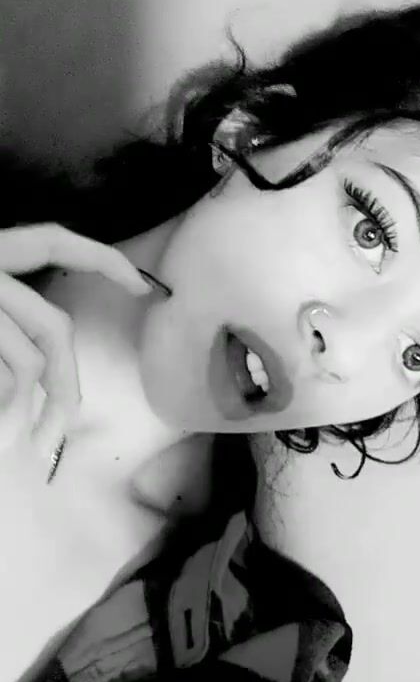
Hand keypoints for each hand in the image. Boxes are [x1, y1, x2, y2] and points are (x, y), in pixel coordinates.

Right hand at [0, 223, 152, 461]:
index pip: (51, 240)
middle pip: (53, 326)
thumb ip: (7, 329)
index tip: (143, 287)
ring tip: (17, 440)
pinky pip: (5, 373)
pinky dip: (3, 403)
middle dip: (65, 382)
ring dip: (31, 406)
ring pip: (29, 358)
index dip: (98, 258)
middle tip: (61, 430)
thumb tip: (36, 381)